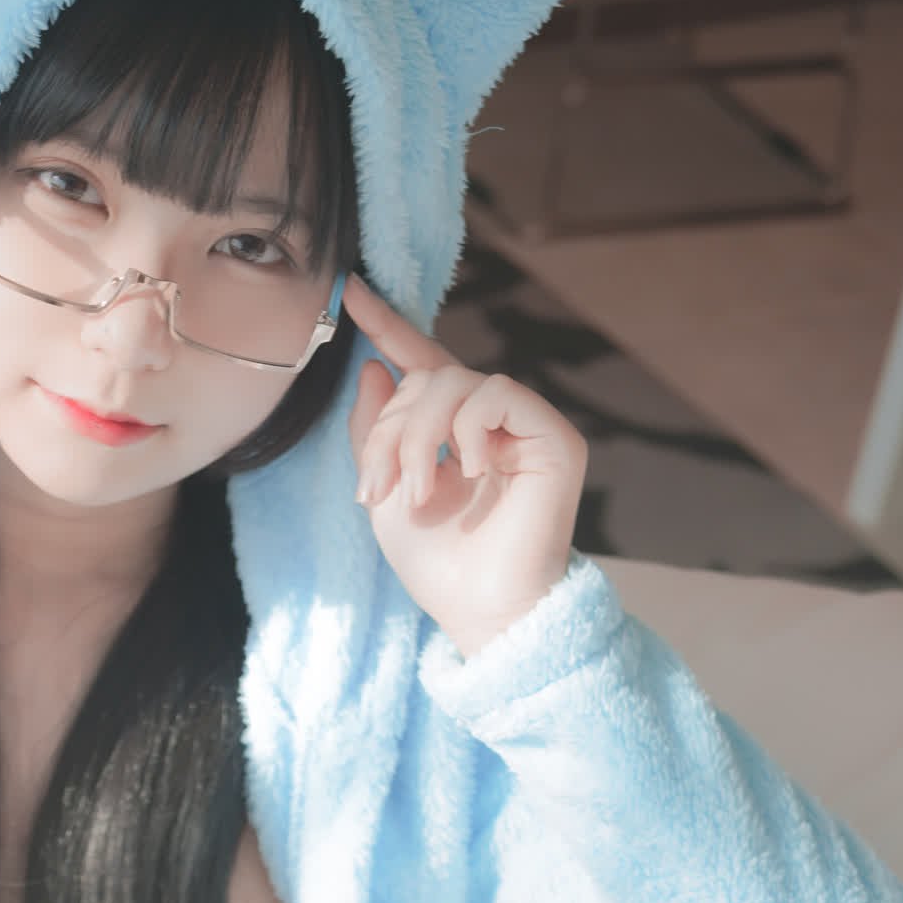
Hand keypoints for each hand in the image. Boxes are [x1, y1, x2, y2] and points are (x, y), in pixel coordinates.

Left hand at [343, 272, 586, 657]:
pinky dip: (467, 430)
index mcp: (450, 431)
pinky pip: (497, 394)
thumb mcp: (383, 493)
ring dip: (418, 437)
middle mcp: (489, 421)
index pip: (421, 361)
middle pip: (426, 377)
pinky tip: (468, 473)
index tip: (350, 291)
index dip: (388, 325)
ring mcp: (523, 425)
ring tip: (414, 494)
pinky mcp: (552, 436)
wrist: (479, 610)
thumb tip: (372, 368)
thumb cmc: (437, 564)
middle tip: (375, 488)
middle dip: (389, 429)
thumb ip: (375, 432)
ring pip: (454, 382)